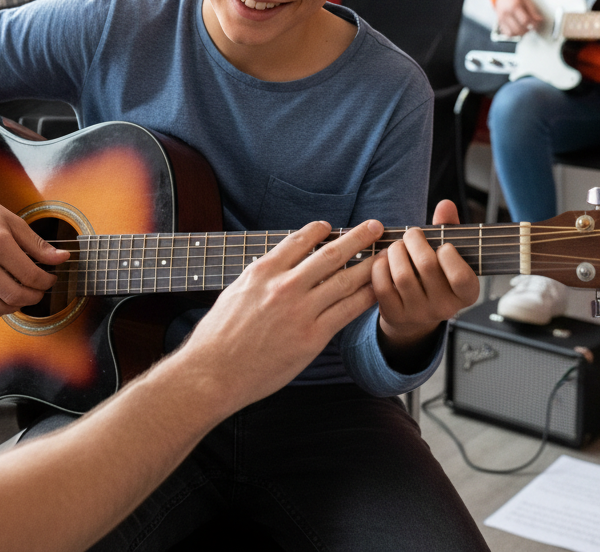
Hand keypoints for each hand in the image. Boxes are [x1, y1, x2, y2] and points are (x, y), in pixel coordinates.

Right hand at [0, 159, 69, 317]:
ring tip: (25, 295)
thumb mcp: (15, 222)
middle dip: (35, 296)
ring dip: (16, 307)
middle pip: (14, 295)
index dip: (46, 281)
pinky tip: (4, 300)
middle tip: (41, 289)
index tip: (51, 277)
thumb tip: (63, 258)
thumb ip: (38, 244)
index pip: (29, 275)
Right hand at [182, 219, 381, 409]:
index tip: (331, 226)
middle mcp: (284, 285)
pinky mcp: (312, 337)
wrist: (212, 373)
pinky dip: (365, 298)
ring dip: (369, 265)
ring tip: (386, 256)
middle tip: (375, 227)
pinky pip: (346, 312)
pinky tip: (378, 290)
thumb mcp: (234, 293)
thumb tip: (271, 266)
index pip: (298, 240)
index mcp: (263, 271)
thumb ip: (258, 278)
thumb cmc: (217, 338)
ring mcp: (300, 311)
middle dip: (357, 238)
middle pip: (330, 254)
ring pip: (344, 281)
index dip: (319, 230)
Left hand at [372, 200, 478, 371]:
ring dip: (395, 251)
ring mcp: (419, 313)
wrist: (416, 313)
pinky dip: (380, 266)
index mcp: (467, 293)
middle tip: (412, 234)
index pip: (460, 276)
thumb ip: (449, 228)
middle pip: (426, 266)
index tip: (442, 245)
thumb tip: (445, 204)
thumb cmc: (436, 275)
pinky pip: (383, 286)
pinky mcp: (395, 315)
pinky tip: (384, 260)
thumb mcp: (448, 255)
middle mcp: (445, 308)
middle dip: (414, 240)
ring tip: (397, 246)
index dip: (448, 254)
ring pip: (402, 275)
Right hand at [494, 0, 542, 36]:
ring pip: (512, 33)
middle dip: (527, 30)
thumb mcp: (526, 0)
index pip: (525, 20)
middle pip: (518, 28)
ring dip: (521, 33)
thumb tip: (539, 20)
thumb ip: (532, 11)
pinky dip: (514, 34)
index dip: (533, 24)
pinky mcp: (499, 23)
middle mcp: (506, 14)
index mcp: (514, 6)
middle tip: (532, 27)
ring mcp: (501, 19)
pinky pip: (507, 33)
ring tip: (525, 29)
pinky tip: (518, 30)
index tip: (536, 24)